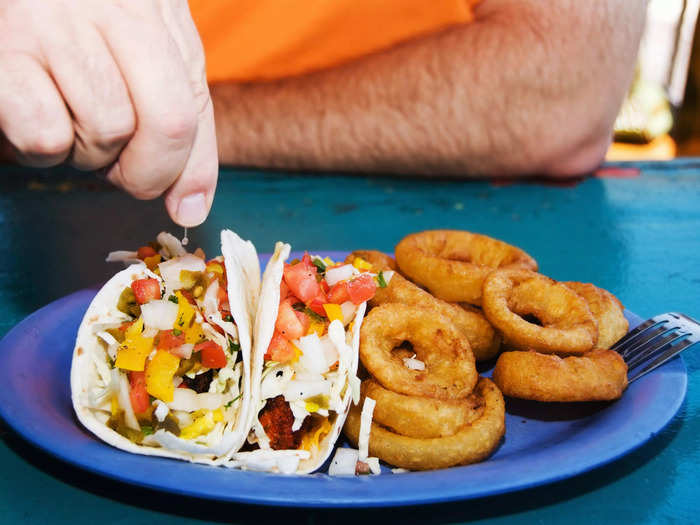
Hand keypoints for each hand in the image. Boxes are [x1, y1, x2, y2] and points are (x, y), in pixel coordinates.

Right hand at [0, 0, 217, 225]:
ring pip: (104, 135)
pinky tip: (40, 109)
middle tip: (118, 156)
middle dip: (143, 171)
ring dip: (88, 151)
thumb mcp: (155, 54)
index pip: (190, 116)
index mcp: (159, 16)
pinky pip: (44, 136)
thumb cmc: (89, 20)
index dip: (184, 172)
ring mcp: (56, 27)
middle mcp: (116, 13)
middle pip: (165, 128)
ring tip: (72, 113)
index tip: (181, 202)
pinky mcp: (6, 50)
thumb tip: (190, 208)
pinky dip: (41, 146)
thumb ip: (188, 126)